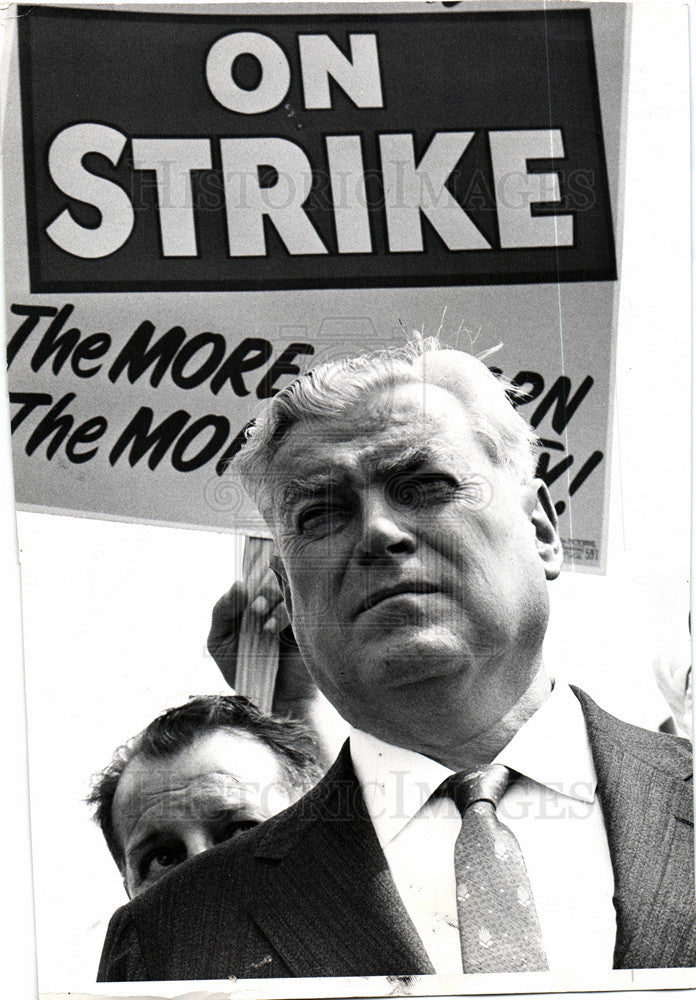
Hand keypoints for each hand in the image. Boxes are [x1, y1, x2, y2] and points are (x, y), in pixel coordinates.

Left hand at [207, 569, 288, 689]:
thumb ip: (221, 611)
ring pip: (285, 593)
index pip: (251, 580)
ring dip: (273, 604)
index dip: (247, 583)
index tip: (241, 593)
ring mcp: (290, 616)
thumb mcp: (220, 640)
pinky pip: (298, 609)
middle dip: (261, 593)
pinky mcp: (305, 627)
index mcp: (251, 607)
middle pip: (270, 582)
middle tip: (255, 609)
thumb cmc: (242, 671)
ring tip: (264, 627)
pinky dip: (283, 615)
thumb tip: (238, 584)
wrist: (268, 700)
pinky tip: (271, 630)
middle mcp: (272, 608)